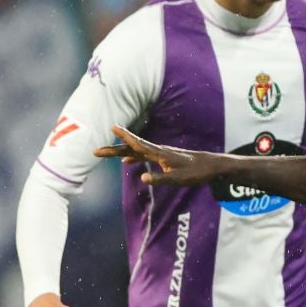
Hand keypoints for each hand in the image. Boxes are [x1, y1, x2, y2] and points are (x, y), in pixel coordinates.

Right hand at [94, 125, 224, 187]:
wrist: (210, 166)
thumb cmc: (196, 172)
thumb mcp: (179, 179)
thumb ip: (161, 179)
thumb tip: (142, 178)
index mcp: (160, 153)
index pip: (138, 144)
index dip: (125, 137)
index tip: (112, 127)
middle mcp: (157, 151)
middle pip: (131, 148)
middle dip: (113, 149)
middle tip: (95, 151)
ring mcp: (159, 153)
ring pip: (135, 151)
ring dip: (119, 152)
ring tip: (103, 153)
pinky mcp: (162, 158)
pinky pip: (143, 156)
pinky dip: (132, 156)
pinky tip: (127, 161)